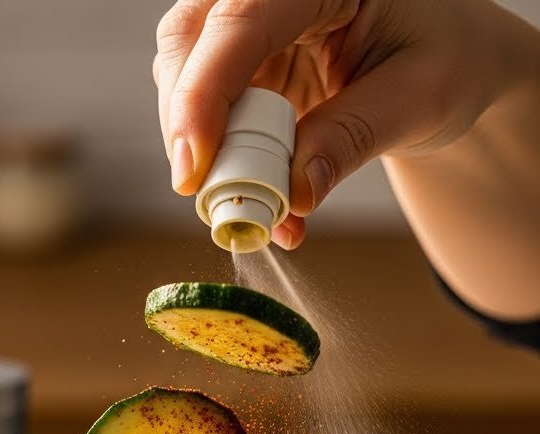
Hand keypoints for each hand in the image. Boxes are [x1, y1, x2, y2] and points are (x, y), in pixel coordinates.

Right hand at [154, 0, 508, 247]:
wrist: (450, 60)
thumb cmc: (447, 59)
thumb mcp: (419, 98)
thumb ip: (353, 138)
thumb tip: (295, 192)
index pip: (241, 18)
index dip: (206, 92)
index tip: (194, 167)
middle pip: (191, 42)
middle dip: (190, 126)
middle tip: (214, 200)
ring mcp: (250, 22)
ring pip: (186, 81)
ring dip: (208, 154)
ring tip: (259, 211)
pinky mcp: (242, 63)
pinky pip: (209, 115)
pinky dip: (226, 165)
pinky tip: (267, 202)